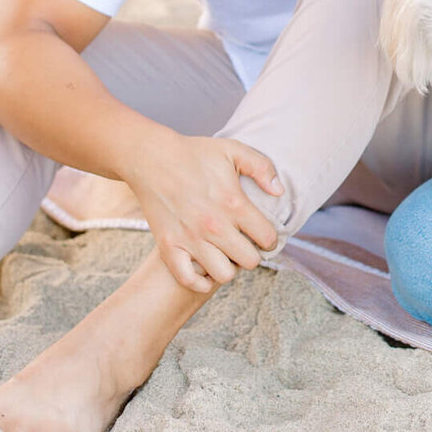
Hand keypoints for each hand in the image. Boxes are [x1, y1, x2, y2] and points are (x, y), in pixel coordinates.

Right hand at [125, 130, 284, 292]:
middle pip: (250, 261)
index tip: (262, 234)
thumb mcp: (233, 150)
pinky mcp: (169, 246)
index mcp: (233, 203)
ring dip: (228, 267)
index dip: (270, 239)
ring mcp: (190, 239)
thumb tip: (280, 192)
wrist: (151, 158)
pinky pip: (189, 280)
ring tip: (225, 253)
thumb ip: (262, 168)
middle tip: (243, 244)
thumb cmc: (194, 153)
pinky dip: (200, 281)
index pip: (267, 238)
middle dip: (252, 254)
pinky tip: (205, 267)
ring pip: (224, 275)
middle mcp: (214, 225)